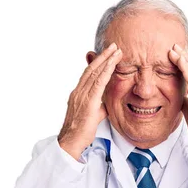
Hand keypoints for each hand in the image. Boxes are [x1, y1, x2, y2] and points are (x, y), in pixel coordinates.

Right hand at [58, 43, 122, 160]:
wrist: (71, 141)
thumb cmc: (81, 132)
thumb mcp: (93, 115)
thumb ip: (99, 107)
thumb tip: (106, 104)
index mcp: (78, 94)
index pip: (89, 74)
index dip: (99, 62)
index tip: (108, 54)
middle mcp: (78, 92)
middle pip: (91, 69)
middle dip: (103, 56)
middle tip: (114, 46)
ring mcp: (82, 96)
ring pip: (95, 73)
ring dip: (106, 60)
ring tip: (116, 51)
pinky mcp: (88, 102)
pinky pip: (98, 83)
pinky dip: (105, 72)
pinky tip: (112, 65)